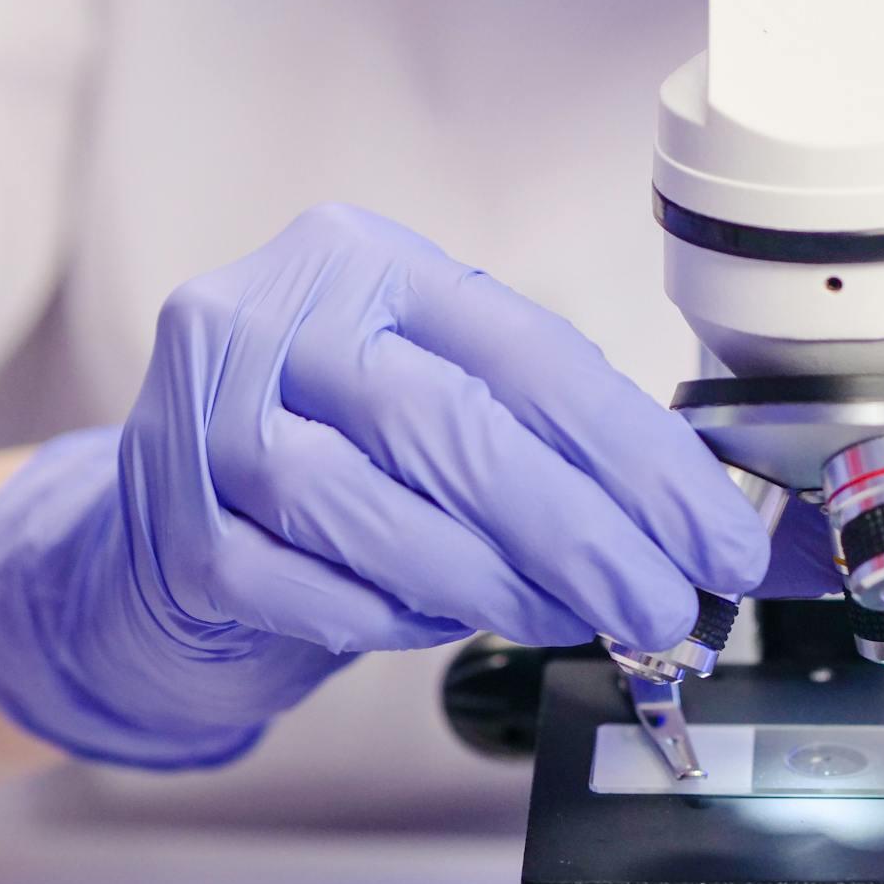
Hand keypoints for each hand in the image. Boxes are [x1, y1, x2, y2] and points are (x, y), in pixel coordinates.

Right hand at [0, 204, 773, 766]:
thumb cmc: (339, 460)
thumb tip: (711, 530)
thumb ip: (555, 442)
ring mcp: (206, 423)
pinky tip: (439, 621)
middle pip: (458, 430)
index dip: (645, 461)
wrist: (162, 538)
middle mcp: (273, 320)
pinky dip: (400, 619)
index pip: (534, 358)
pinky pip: (317, 592)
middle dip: (588, 535)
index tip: (721, 542)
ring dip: (501, 584)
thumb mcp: (440, 402)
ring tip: (571, 618)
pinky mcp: (179, 533)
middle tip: (665, 608)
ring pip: (378, 513)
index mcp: (366, 262)